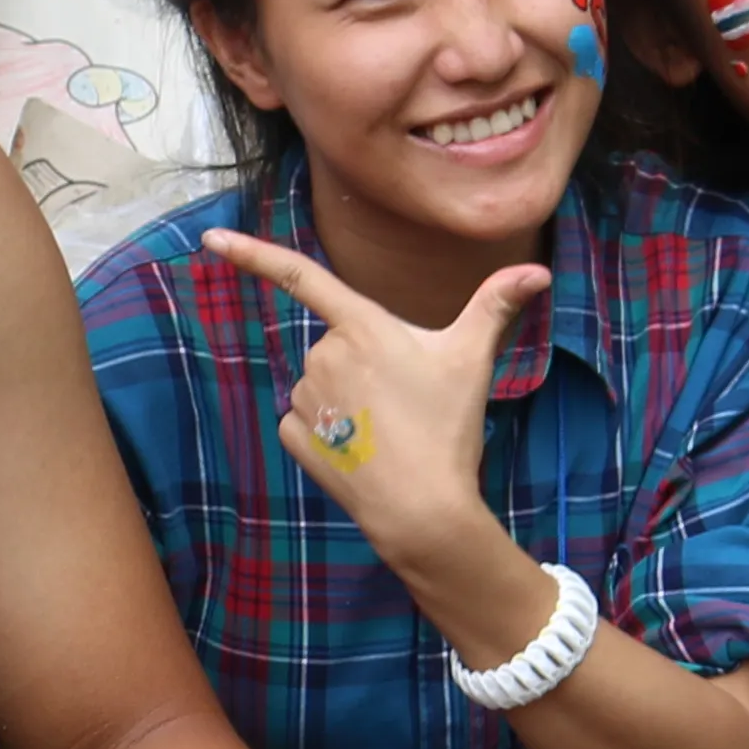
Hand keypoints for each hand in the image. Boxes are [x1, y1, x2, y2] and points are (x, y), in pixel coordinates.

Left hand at [198, 229, 546, 592]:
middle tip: (406, 399)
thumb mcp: (472, 358)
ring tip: (388, 428)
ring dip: (346, 399)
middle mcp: (322, 355)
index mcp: (360, 326)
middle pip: (336, 344)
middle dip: (363, 363)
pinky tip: (360, 450)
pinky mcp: (295, 437)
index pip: (300, 276)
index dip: (253, 254)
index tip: (211, 239)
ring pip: (320, 384)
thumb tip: (537, 271)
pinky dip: (329, 432)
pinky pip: (306, 422)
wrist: (422, 508)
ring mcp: (304, 398)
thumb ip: (495, 305)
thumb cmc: (448, 427)